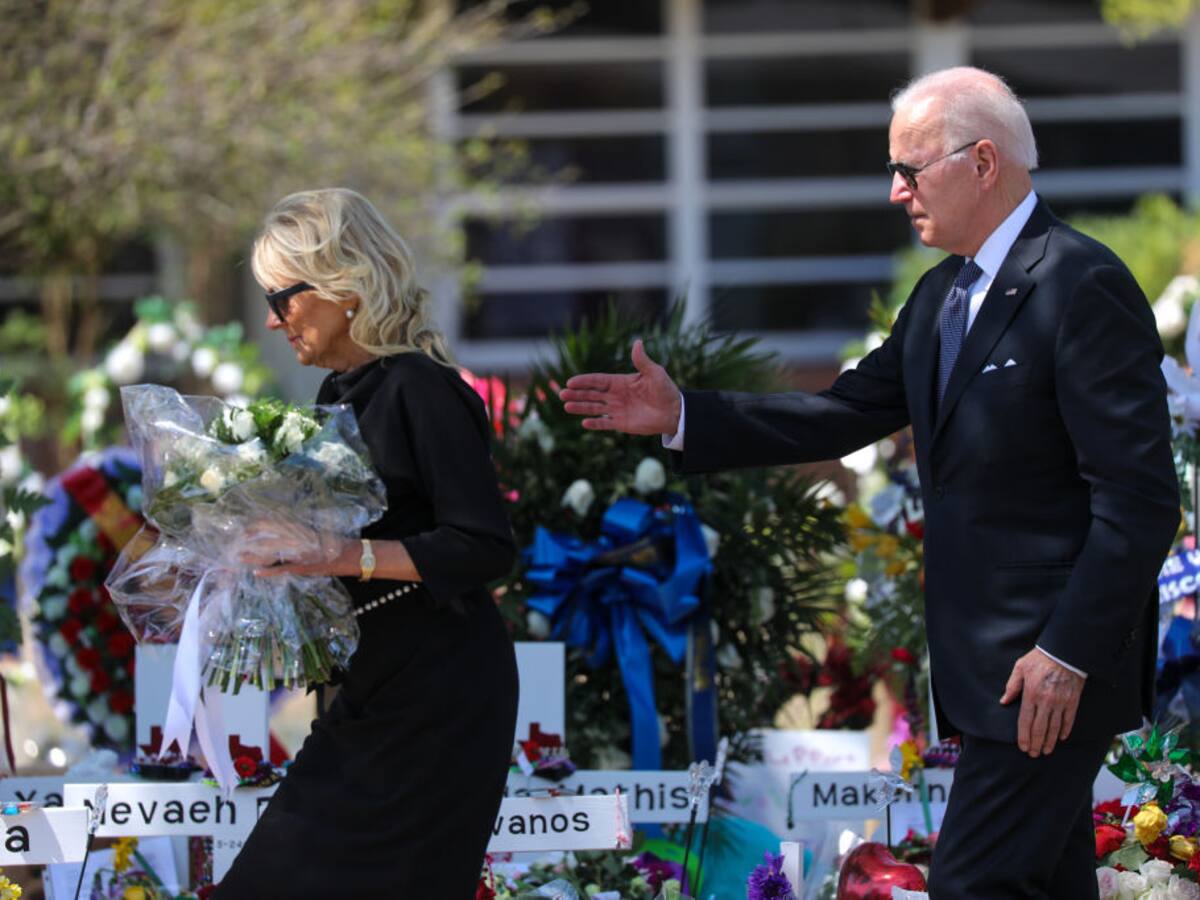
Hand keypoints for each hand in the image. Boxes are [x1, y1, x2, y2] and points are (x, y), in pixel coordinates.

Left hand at [237, 520, 349, 574]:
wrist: (348, 555)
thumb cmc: (332, 544)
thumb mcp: (314, 534)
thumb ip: (299, 532)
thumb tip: (283, 530)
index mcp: (301, 530)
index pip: (276, 525)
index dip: (260, 525)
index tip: (248, 527)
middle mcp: (298, 540)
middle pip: (269, 540)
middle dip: (252, 541)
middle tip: (238, 541)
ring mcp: (299, 554)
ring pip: (272, 555)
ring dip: (254, 557)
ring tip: (240, 557)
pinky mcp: (302, 567)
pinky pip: (282, 569)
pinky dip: (269, 572)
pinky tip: (256, 573)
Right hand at [559, 339, 681, 434]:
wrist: (674, 411)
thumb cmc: (665, 389)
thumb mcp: (654, 373)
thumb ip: (642, 360)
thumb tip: (637, 342)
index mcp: (619, 382)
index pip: (597, 381)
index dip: (584, 381)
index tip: (570, 382)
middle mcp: (615, 395)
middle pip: (591, 394)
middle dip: (576, 394)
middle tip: (561, 394)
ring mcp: (616, 410)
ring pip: (594, 408)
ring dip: (580, 408)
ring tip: (566, 407)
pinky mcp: (621, 423)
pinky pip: (604, 424)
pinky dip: (595, 424)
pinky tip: (584, 423)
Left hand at [999, 648, 1084, 757]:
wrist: (1064, 652)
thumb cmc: (1040, 659)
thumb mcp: (1020, 668)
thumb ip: (1012, 686)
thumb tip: (1004, 701)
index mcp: (1030, 694)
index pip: (1025, 721)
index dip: (1023, 737)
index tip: (1023, 747)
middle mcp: (1045, 701)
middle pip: (1040, 728)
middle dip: (1036, 744)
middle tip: (1034, 754)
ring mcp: (1060, 702)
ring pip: (1054, 727)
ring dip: (1050, 741)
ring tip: (1046, 751)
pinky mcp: (1072, 701)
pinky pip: (1069, 720)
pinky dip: (1065, 730)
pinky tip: (1061, 738)